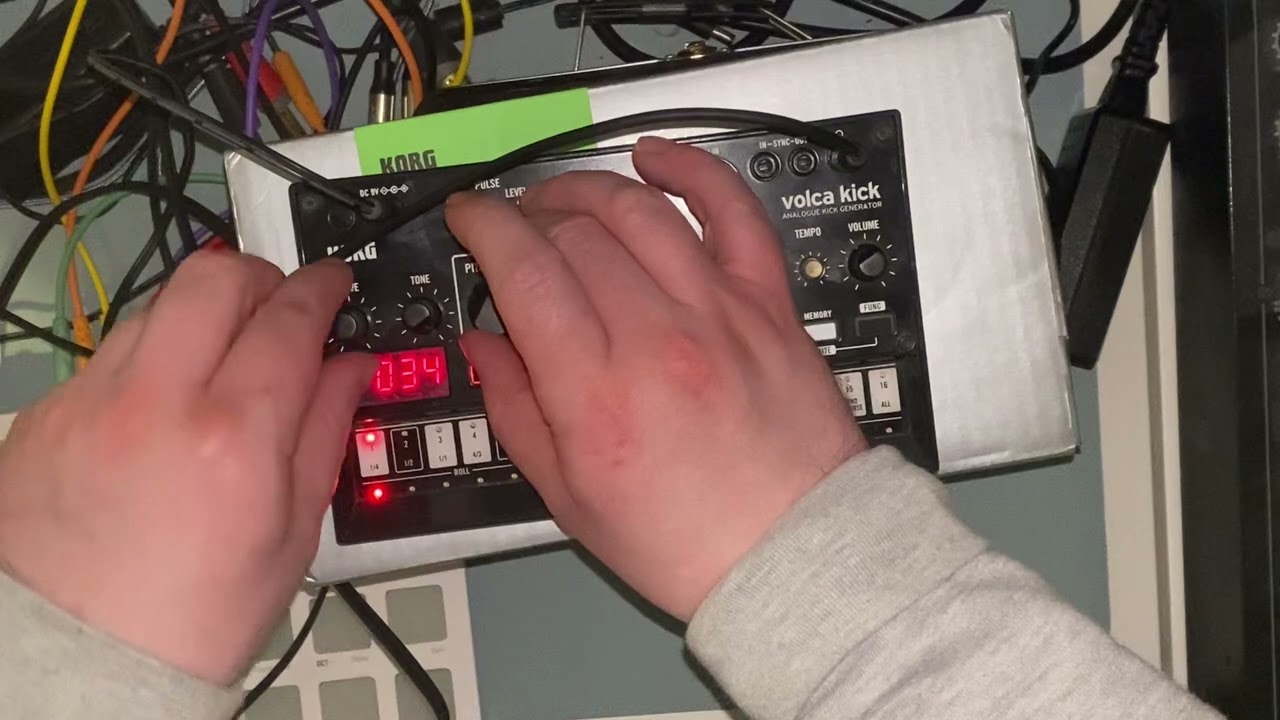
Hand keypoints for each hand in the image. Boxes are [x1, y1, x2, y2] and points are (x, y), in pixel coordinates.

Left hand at [0, 253, 372, 685]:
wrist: (81, 660)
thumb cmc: (200, 613)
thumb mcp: (292, 532)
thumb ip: (325, 431)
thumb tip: (350, 365)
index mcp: (234, 438)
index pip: (290, 319)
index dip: (322, 288)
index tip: (333, 283)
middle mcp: (156, 402)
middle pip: (214, 278)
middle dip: (261, 276)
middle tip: (280, 306)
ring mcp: (89, 402)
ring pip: (158, 306)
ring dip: (203, 314)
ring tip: (221, 362)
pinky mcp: (44, 416)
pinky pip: (108, 355)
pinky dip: (150, 361)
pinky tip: (162, 409)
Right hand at [447, 137, 866, 620]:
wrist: (790, 554)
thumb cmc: (683, 541)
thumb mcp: (567, 497)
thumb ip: (513, 409)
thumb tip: (482, 343)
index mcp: (595, 393)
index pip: (522, 267)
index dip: (483, 225)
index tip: (469, 216)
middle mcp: (655, 338)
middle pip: (573, 231)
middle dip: (527, 214)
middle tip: (515, 229)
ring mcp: (719, 312)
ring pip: (639, 209)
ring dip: (587, 188)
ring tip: (564, 201)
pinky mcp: (768, 304)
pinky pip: (734, 212)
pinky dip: (694, 171)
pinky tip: (656, 158)